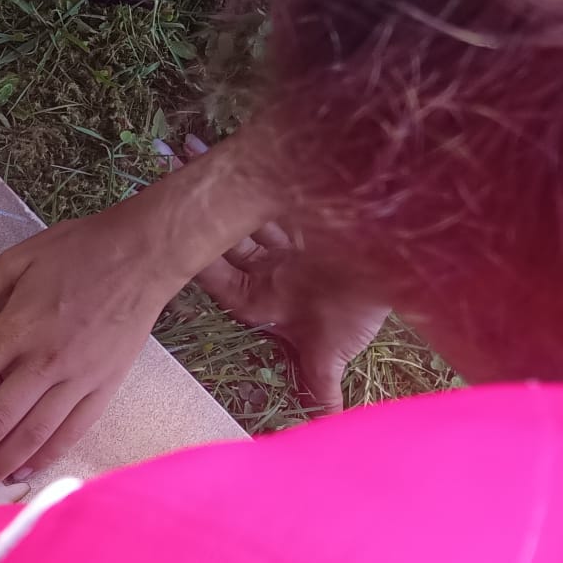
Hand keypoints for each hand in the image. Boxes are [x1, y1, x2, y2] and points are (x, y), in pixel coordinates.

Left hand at [0, 206, 180, 494]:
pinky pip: (68, 433)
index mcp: (16, 331)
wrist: (144, 254)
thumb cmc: (78, 251)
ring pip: (28, 437)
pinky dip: (42, 458)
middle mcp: (44, 363)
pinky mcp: (103, 390)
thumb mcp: (16, 261)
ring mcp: (76, 381)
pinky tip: (19, 475)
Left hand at [168, 134, 387, 414]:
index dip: (188, 254)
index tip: (160, 231)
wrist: (405, 268)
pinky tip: (206, 141)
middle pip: (217, 234)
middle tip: (157, 171)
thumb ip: (318, 385)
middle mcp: (265, 263)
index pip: (213, 274)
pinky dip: (239, 165)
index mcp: (258, 297)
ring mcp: (280, 233)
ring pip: (236, 206)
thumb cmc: (360, 311)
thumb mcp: (330, 352)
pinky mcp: (299, 205)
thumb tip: (320, 421)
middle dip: (190, 210)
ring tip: (175, 146)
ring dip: (208, 179)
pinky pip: (262, 185)